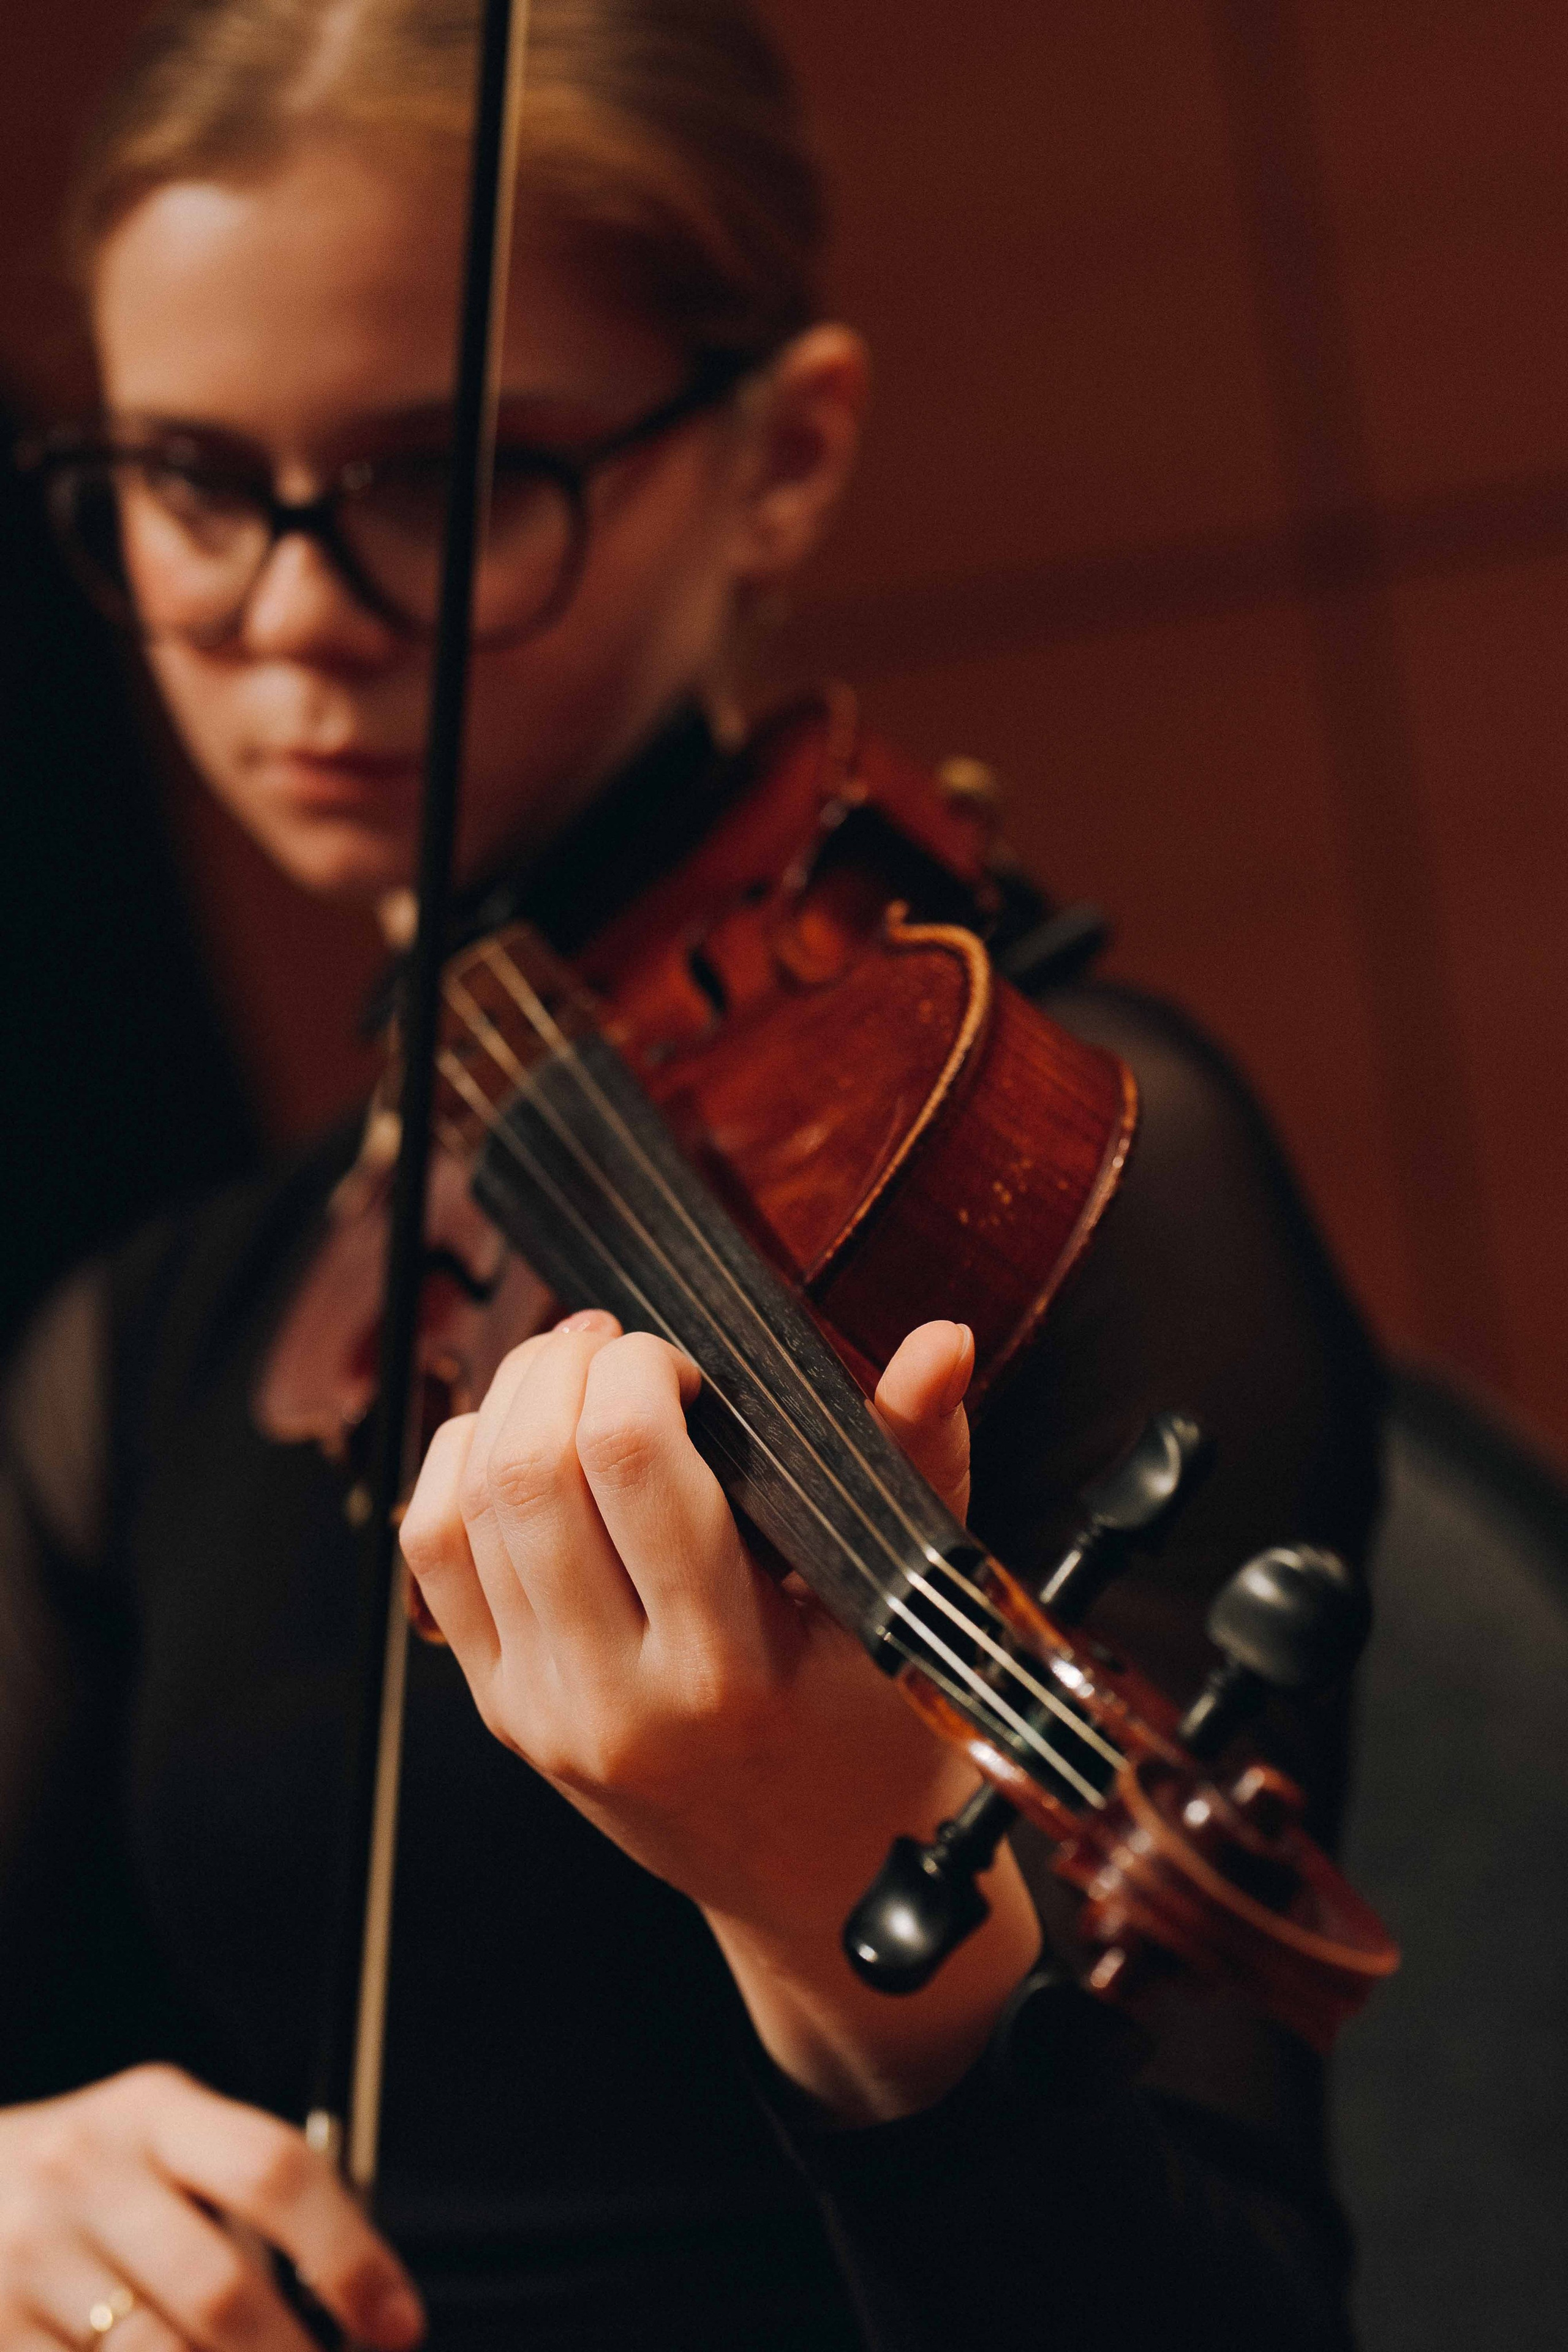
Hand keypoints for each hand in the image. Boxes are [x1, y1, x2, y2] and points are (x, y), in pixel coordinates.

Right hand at [0, 2067, 423, 2351]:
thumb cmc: (86, 2178)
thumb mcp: (159, 2147)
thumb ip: (245, 2200)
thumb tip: (358, 2299)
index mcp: (153, 2112)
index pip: (275, 2171)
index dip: (351, 2256)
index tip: (397, 2322)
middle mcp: (87, 2174)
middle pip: (222, 2290)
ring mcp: (31, 2258)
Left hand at [401, 1313, 1040, 2122]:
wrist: (816, 1885)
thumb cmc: (873, 1740)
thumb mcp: (906, 1603)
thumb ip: (919, 1457)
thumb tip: (942, 1341)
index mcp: (725, 1671)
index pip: (630, 1466)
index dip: (641, 1369)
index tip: (687, 1362)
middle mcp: (617, 1700)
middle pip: (530, 1474)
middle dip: (563, 1368)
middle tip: (618, 1343)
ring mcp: (542, 1712)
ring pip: (467, 1507)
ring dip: (509, 1405)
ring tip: (573, 1374)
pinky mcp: (502, 1712)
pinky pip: (434, 1559)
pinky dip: (458, 1470)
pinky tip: (517, 1439)